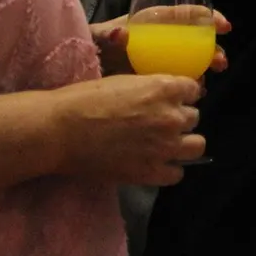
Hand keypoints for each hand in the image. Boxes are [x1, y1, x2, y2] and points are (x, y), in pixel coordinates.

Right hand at [50, 74, 204, 185]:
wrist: (59, 130)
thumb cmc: (84, 100)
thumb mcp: (125, 81)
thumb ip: (151, 89)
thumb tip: (164, 94)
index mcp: (164, 88)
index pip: (194, 90)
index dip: (182, 95)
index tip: (171, 101)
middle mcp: (171, 116)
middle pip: (194, 117)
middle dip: (179, 119)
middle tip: (159, 124)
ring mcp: (164, 145)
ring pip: (197, 145)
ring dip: (183, 143)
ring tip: (164, 145)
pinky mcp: (152, 171)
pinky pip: (177, 173)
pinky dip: (169, 169)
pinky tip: (155, 165)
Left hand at [91, 9, 230, 76]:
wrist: (78, 70)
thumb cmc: (93, 46)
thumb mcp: (99, 38)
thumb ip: (108, 35)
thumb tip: (122, 33)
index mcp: (153, 22)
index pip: (186, 14)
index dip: (208, 17)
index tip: (224, 27)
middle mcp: (162, 38)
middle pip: (195, 39)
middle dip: (212, 49)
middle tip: (220, 63)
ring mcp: (161, 58)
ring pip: (191, 60)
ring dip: (203, 70)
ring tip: (203, 85)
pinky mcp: (158, 77)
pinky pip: (180, 79)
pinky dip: (189, 86)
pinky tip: (191, 95)